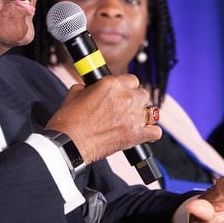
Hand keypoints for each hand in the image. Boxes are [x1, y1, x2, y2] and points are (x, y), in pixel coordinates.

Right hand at [45, 74, 161, 163]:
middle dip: (135, 101)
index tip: (122, 93)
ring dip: (142, 115)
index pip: (132, 79)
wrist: (68, 142)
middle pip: (143, 94)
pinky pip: (155, 132)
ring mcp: (133, 117)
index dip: (127, 87)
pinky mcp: (136, 135)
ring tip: (132, 121)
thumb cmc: (69, 120)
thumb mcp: (76, 91)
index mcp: (112, 84)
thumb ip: (91, 87)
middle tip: (124, 109)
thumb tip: (94, 88)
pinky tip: (144, 133)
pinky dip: (151, 133)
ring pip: (150, 111)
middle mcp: (126, 97)